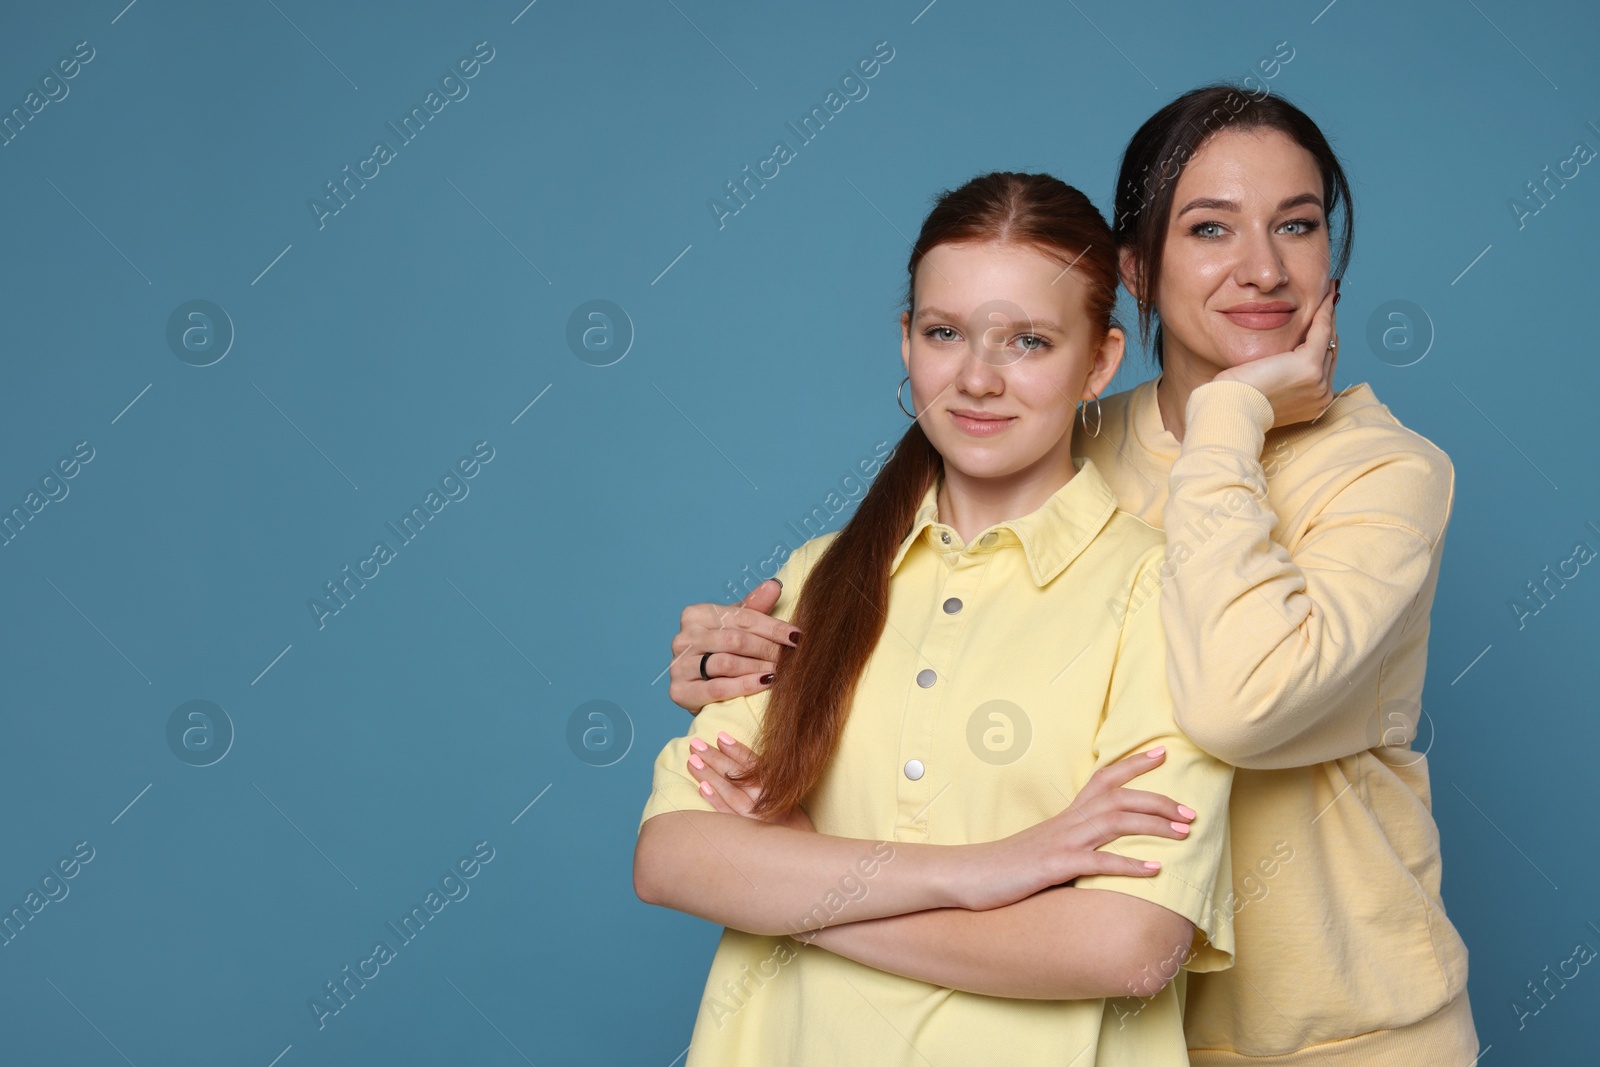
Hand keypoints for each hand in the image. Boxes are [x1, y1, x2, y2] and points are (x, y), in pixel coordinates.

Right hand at [668, 580, 800, 712]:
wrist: (699, 686)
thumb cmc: (722, 650)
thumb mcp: (737, 626)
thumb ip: (754, 607)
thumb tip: (773, 585)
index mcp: (696, 614)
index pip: (742, 617)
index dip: (773, 627)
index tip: (797, 637)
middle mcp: (683, 638)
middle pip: (735, 640)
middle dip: (768, 649)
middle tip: (791, 658)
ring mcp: (678, 665)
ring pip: (727, 663)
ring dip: (759, 667)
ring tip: (781, 671)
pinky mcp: (680, 691)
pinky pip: (717, 688)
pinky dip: (744, 686)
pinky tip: (764, 683)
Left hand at [687, 730, 815, 832]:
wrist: (802, 860)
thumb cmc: (794, 829)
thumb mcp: (791, 802)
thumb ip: (773, 785)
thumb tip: (749, 766)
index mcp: (780, 790)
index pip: (756, 765)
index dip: (737, 750)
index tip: (720, 736)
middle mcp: (769, 803)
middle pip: (739, 776)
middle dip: (716, 757)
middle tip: (695, 743)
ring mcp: (757, 820)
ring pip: (730, 793)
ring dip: (710, 775)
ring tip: (692, 761)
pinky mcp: (748, 836)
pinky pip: (729, 817)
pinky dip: (715, 801)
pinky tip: (702, 788)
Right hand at [952, 747, 1196, 911]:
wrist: (965, 875)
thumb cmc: (1006, 866)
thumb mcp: (1045, 848)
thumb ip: (1073, 843)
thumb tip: (1099, 849)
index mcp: (1065, 816)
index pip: (1103, 779)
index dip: (1133, 764)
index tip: (1163, 754)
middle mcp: (1066, 822)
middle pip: (1119, 798)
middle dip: (1159, 801)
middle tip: (1192, 812)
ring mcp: (1060, 842)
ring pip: (1113, 822)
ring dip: (1153, 825)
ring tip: (1184, 833)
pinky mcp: (1053, 867)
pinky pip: (1096, 863)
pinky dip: (1128, 865)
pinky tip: (1154, 870)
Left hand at [1214, 281, 1338, 428]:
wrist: (1231, 407)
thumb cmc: (1239, 399)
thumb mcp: (1266, 387)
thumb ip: (1281, 376)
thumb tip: (1281, 361)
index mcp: (1313, 403)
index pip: (1323, 365)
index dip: (1324, 341)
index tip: (1323, 321)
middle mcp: (1321, 395)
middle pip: (1330, 352)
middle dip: (1329, 326)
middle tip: (1328, 302)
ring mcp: (1318, 382)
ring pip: (1329, 341)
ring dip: (1328, 315)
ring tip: (1328, 295)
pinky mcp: (1309, 366)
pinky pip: (1321, 331)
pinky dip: (1323, 313)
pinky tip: (1324, 297)